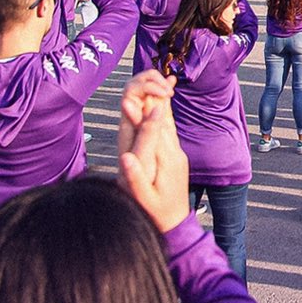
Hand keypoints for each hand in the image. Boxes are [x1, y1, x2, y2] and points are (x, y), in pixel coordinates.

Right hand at [116, 72, 188, 232]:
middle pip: (163, 119)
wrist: (177, 225)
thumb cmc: (157, 215)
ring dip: (160, 101)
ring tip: (155, 81)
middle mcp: (174, 152)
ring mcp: (176, 153)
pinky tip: (161, 103)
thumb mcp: (145, 199)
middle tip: (146, 77)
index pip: (153, 130)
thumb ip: (135, 178)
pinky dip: (164, 113)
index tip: (129, 99)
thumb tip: (125, 158)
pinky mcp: (175, 156)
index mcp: (166, 160)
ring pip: (168, 122)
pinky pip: (170, 129)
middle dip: (152, 98)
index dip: (141, 113)